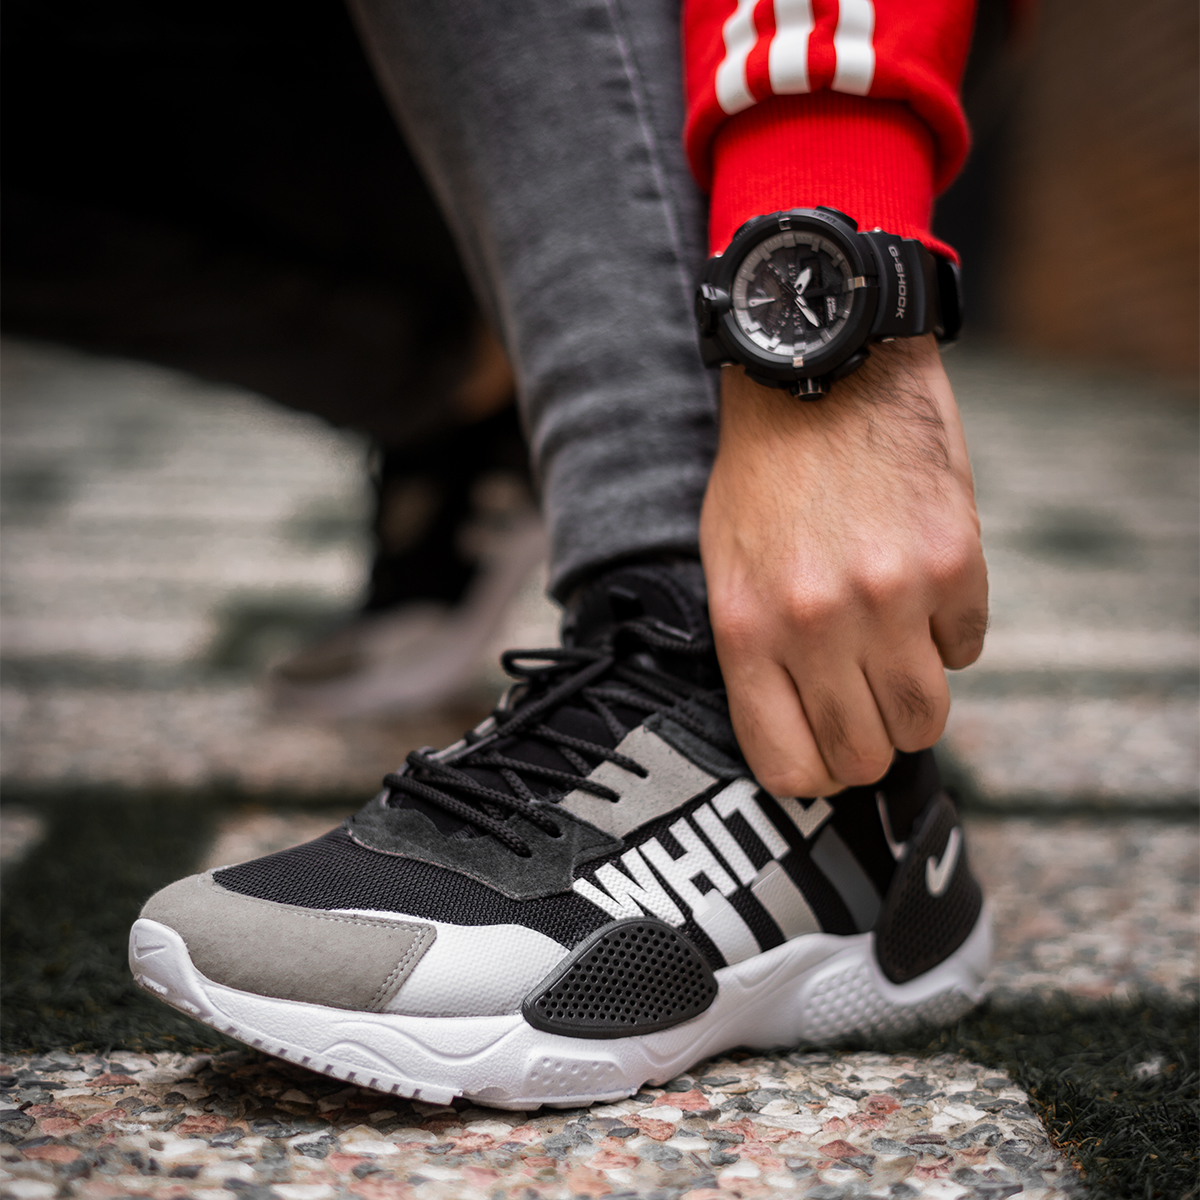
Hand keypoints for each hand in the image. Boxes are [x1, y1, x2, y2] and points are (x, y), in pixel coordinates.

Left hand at [699, 336, 987, 797]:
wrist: (822, 369)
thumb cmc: (763, 475)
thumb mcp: (726, 569)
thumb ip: (758, 658)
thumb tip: (802, 734)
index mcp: (748, 630)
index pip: (790, 767)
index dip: (812, 775)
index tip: (822, 755)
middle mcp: (819, 625)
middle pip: (865, 756)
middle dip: (866, 743)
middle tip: (863, 706)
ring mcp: (892, 597)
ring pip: (927, 720)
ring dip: (912, 698)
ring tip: (894, 651)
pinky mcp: (955, 563)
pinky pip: (967, 649)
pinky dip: (948, 634)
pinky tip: (920, 590)